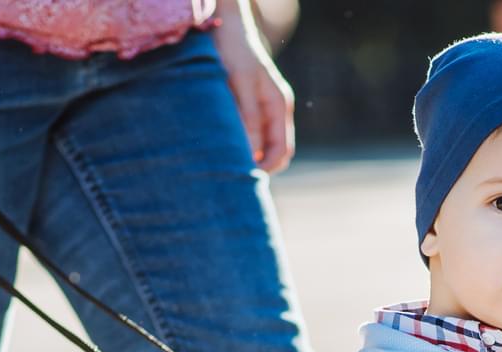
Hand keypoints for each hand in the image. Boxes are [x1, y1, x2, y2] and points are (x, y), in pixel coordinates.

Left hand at [214, 0, 296, 174]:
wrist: (223, 25)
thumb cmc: (231, 50)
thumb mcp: (239, 84)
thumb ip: (248, 117)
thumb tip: (251, 153)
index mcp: (278, 106)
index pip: (281, 152)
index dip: (266, 169)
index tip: (243, 176)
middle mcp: (274, 109)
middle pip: (273, 153)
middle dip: (257, 166)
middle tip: (231, 175)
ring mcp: (261, 107)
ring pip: (259, 145)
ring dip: (245, 156)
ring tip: (224, 161)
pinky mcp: (246, 105)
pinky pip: (247, 134)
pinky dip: (237, 143)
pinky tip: (220, 145)